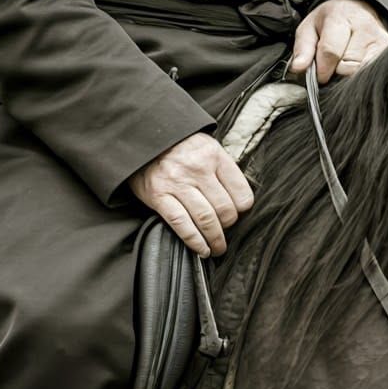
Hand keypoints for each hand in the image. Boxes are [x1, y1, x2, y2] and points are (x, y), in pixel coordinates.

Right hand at [129, 132, 253, 257]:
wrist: (144, 140)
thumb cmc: (180, 147)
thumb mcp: (206, 147)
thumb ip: (223, 170)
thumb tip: (238, 201)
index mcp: (214, 155)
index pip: (241, 193)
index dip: (242, 211)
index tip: (238, 216)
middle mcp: (198, 168)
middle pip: (225, 210)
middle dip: (228, 228)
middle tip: (226, 235)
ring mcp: (178, 182)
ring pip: (206, 220)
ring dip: (215, 240)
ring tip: (217, 248)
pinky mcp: (159, 195)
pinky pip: (182, 224)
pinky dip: (194, 241)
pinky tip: (201, 248)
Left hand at [289, 0, 387, 83]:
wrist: (357, 7)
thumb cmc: (330, 21)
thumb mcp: (309, 28)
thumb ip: (302, 49)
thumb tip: (298, 69)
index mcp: (340, 18)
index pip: (331, 52)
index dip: (321, 70)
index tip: (319, 74)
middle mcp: (364, 28)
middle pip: (347, 68)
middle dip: (336, 73)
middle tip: (332, 65)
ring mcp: (380, 40)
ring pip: (361, 74)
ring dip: (349, 76)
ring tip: (344, 64)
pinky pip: (373, 74)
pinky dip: (361, 76)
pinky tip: (356, 67)